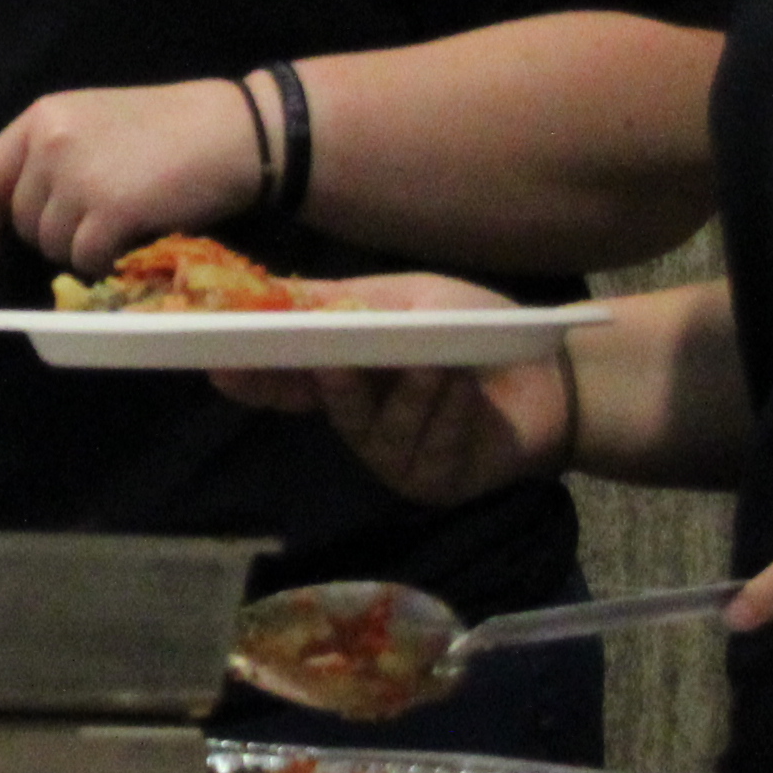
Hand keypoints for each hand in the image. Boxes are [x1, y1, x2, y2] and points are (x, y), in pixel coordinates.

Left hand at [0, 76, 270, 275]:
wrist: (234, 131)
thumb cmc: (173, 127)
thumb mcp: (98, 123)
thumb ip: (56, 156)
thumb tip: (26, 215)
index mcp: (43, 115)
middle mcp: (50, 142)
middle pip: (24, 220)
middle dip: (53, 237)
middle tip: (97, 227)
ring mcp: (77, 176)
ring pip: (53, 245)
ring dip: (83, 250)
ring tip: (123, 226)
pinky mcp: (108, 211)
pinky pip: (86, 259)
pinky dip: (106, 263)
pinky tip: (132, 243)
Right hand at [207, 276, 559, 502]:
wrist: (556, 374)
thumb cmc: (477, 329)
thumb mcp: (409, 297)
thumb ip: (343, 300)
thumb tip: (271, 290)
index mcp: (347, 374)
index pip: (285, 379)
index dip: (252, 374)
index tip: (217, 364)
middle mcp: (359, 420)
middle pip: (322, 403)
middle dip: (330, 381)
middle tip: (334, 361)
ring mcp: (392, 457)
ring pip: (377, 428)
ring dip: (411, 391)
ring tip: (440, 363)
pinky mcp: (430, 482)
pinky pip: (424, 447)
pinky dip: (447, 413)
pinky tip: (467, 391)